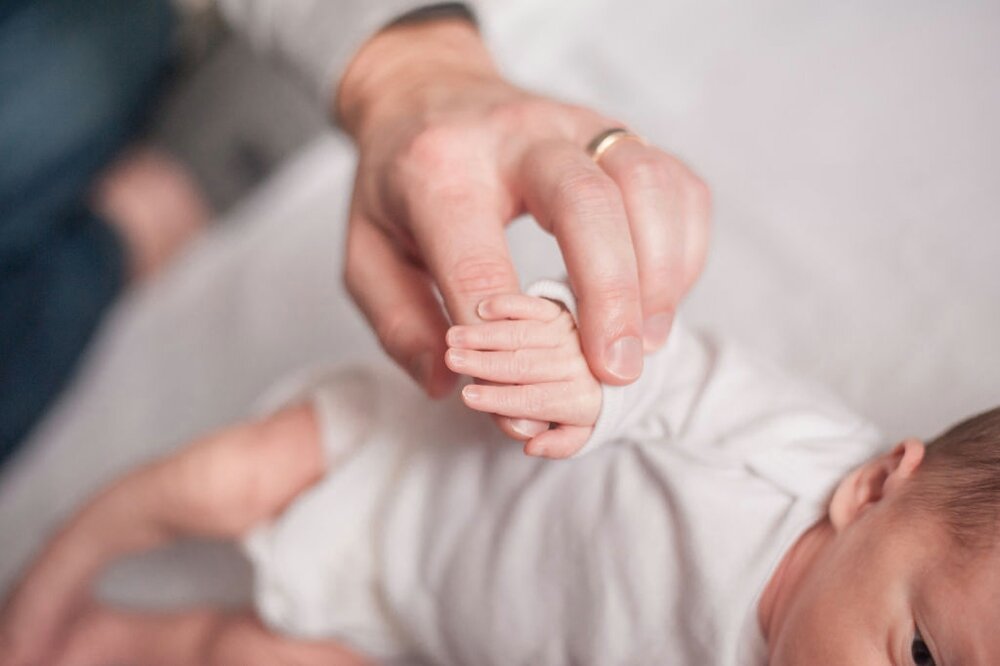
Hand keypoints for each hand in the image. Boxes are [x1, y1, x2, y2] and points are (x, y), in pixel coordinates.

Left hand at [338, 18, 710, 439]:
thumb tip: (451, 383)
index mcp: (440, 169)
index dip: (503, 335)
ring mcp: (576, 125)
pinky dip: (683, 246)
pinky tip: (661, 297)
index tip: (516, 393)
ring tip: (647, 340)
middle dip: (611, 294)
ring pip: (645, 180)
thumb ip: (399, 323)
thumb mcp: (365, 254)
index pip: (477, 258)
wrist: (428, 92)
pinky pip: (675, 182)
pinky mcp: (617, 133)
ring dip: (659, 270)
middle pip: (584, 201)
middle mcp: (516, 136)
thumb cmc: (399, 183)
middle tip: (615, 371)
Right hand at [445, 294, 600, 458]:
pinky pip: (536, 305)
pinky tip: (485, 309)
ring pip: (525, 334)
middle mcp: (582, 364)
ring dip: (487, 334)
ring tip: (456, 338)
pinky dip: (510, 305)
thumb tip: (534, 446)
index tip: (468, 396)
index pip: (535, 400)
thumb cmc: (582, 404)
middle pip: (526, 365)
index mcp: (587, 399)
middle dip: (485, 363)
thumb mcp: (581, 430)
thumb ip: (561, 441)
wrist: (613, 370)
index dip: (499, 398)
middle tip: (454, 360)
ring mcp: (572, 333)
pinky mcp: (562, 310)